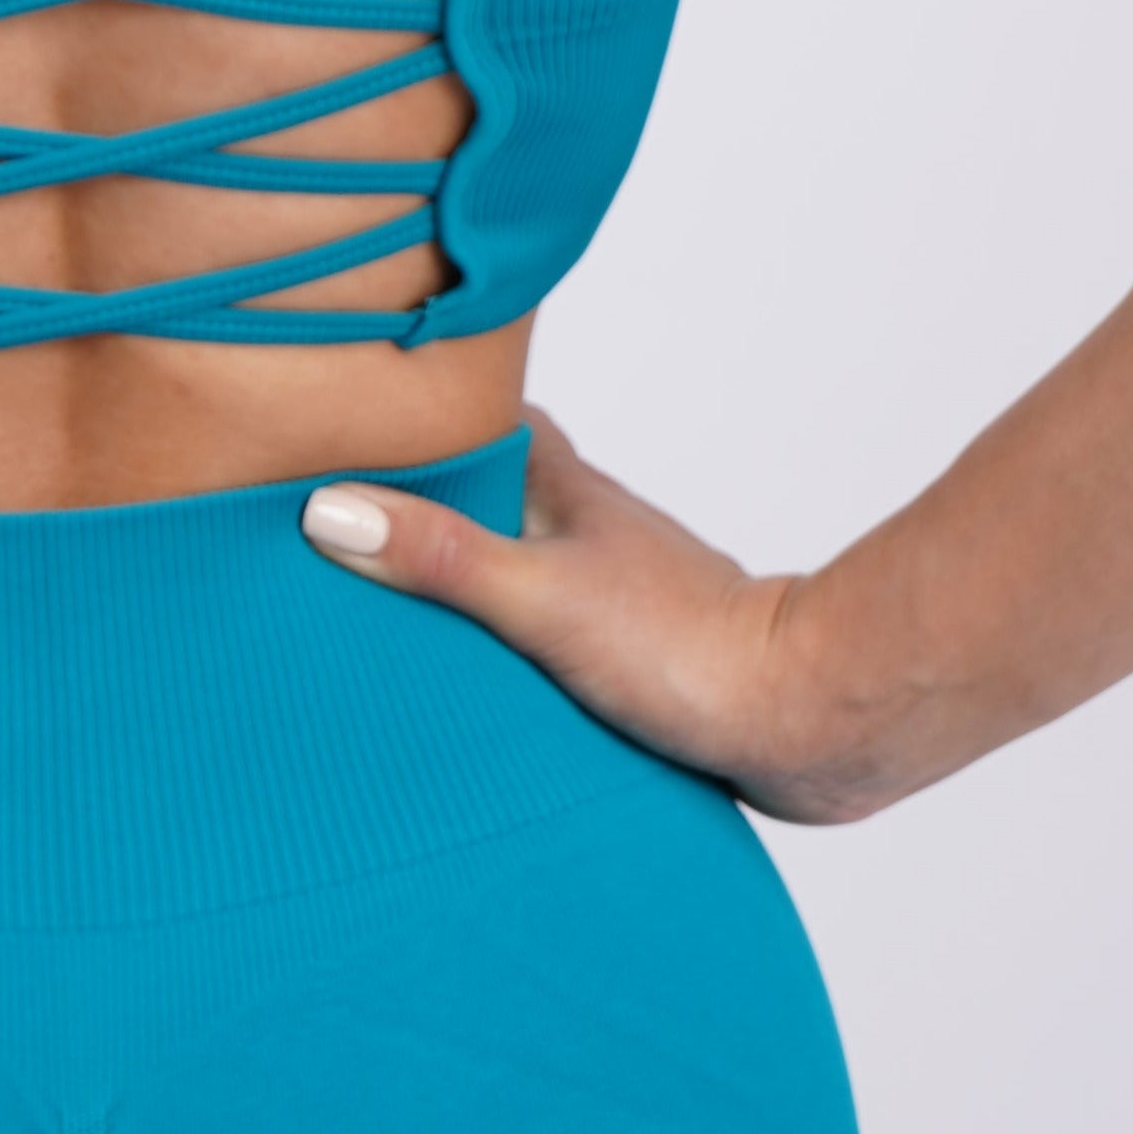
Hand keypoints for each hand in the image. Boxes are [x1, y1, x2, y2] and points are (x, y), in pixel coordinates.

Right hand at [299, 412, 875, 827]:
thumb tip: (328, 510)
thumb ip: (439, 556)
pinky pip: (542, 640)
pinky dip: (500, 652)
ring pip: (516, 571)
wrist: (804, 721)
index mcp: (566, 492)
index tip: (351, 413)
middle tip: (339, 520)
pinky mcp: (628, 660)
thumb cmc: (688, 648)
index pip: (483, 423)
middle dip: (423, 508)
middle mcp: (587, 534)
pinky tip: (464, 688)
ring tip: (377, 613)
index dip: (421, 416)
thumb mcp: (539, 597)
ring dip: (462, 587)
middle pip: (488, 499)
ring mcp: (611, 596)